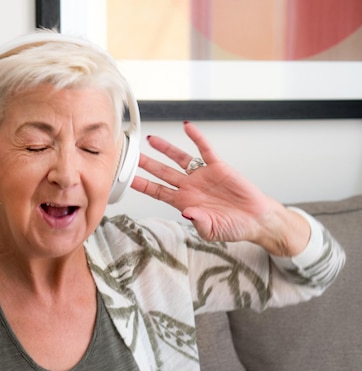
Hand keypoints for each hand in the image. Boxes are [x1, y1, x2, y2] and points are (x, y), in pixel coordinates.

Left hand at [131, 122, 308, 254]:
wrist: (256, 220)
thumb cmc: (233, 227)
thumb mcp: (212, 230)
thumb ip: (198, 222)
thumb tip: (186, 213)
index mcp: (184, 202)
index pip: (157, 192)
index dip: (142, 185)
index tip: (127, 178)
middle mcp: (190, 187)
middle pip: (162, 173)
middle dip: (147, 165)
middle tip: (131, 156)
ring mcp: (203, 175)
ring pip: (179, 159)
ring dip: (166, 149)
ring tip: (151, 139)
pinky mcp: (218, 167)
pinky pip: (205, 149)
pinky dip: (196, 138)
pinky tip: (187, 127)